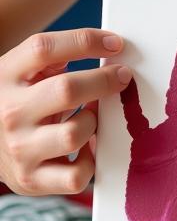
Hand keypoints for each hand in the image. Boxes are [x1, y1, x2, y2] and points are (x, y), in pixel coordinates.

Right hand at [0, 29, 130, 194]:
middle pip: (66, 89)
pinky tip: (85, 147)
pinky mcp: (31, 179)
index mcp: (6, 77)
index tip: (115, 43)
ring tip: (92, 117)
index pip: (44, 49)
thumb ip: (54, 56)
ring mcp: (19, 149)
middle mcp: (10, 112)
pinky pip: (76, 175)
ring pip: (74, 133)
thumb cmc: (17, 101)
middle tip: (121, 77)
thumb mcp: (22, 71)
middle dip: (104, 81)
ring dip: (94, 123)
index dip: (86, 41)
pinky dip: (89, 161)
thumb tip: (110, 46)